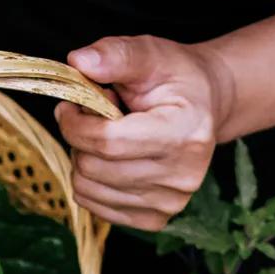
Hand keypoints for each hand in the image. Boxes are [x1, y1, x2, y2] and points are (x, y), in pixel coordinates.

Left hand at [54, 36, 236, 231]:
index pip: (107, 141)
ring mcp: (170, 203)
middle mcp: (183, 176)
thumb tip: (78, 60)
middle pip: (93, 167)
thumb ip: (115, 54)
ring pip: (88, 189)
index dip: (74, 123)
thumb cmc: (175, 79)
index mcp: (185, 133)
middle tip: (97, 117)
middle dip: (80, 138)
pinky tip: (113, 159)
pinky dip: (92, 181)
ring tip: (109, 135)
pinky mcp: (154, 219)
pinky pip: (95, 206)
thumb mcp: (150, 54)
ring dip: (84, 158)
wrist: (204, 106)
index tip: (70, 105)